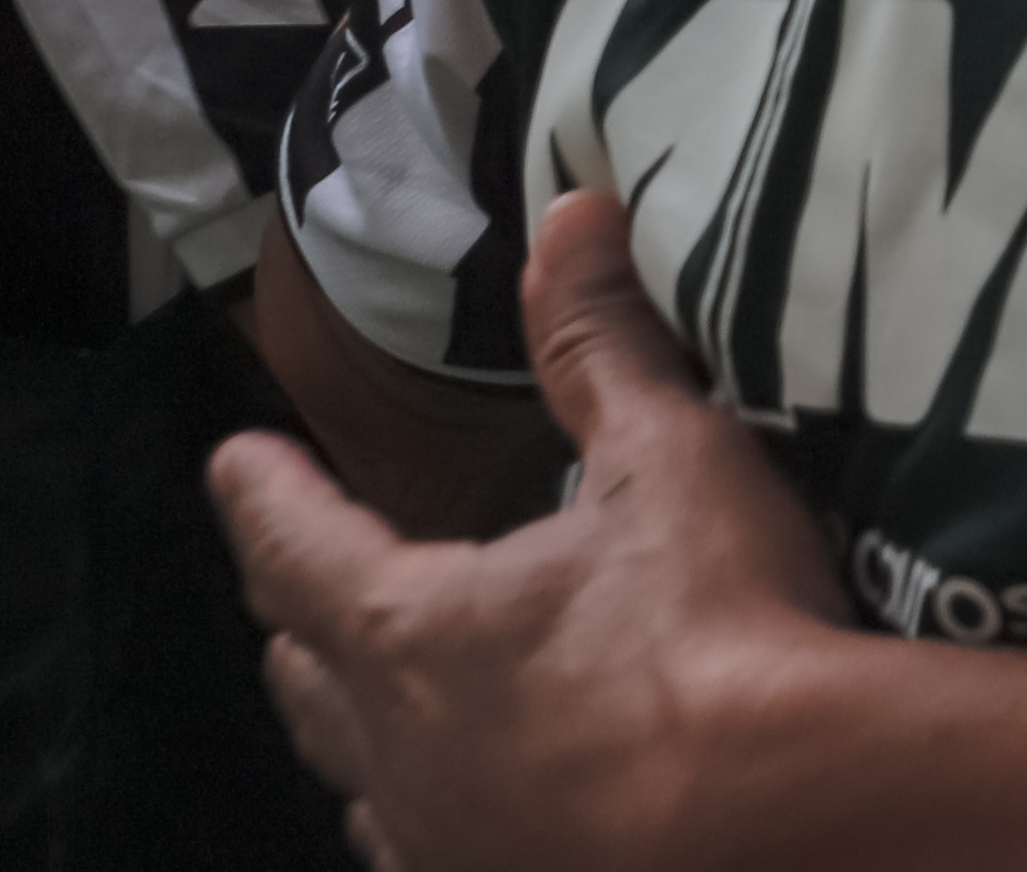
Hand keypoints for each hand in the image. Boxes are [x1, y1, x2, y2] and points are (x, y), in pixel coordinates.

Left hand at [213, 192, 862, 871]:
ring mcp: (446, 843)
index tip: (236, 461)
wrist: (790, 813)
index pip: (298, 549)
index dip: (267, 497)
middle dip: (298, 622)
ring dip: (359, 733)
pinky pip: (428, 855)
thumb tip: (570, 218)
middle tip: (297, 588)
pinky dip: (428, 818)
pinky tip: (464, 818)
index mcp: (409, 631)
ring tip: (373, 709)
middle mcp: (398, 750)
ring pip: (360, 784)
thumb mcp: (666, 460)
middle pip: (308, 679)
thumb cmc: (717, 629)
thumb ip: (603, 346)